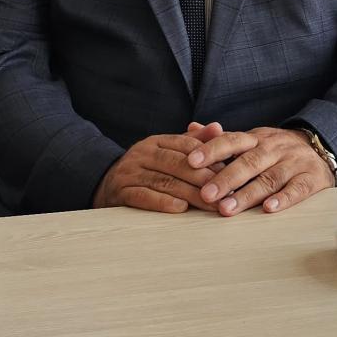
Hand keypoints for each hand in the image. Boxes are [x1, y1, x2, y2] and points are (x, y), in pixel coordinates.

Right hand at [92, 124, 255, 213]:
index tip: (231, 171)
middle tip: (227, 192)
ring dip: (191, 195)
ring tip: (212, 205)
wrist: (104, 185)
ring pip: (165, 182)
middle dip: (205, 179)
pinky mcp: (121, 191)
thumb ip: (192, 141)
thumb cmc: (145, 169)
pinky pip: (144, 196)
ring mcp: (130, 172)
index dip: (210, 158)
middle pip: (179, 164)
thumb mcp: (166, 152)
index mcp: (156, 141)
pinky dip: (164, 203)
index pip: (186, 145)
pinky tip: (181, 209)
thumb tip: (218, 127)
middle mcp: (142, 153)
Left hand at [184, 125, 335, 216]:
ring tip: (227, 209)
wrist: (320, 149)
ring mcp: (294, 163)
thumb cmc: (276, 150)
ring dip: (248, 194)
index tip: (191, 161)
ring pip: (269, 178)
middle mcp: (274, 148)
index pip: (232, 140)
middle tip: (206, 194)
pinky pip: (297, 189)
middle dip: (226, 178)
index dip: (212, 149)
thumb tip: (191, 129)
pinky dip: (283, 199)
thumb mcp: (251, 140)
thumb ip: (222, 139)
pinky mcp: (312, 179)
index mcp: (256, 138)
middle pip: (249, 162)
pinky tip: (268, 208)